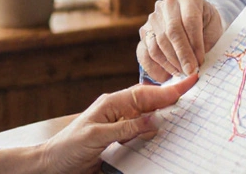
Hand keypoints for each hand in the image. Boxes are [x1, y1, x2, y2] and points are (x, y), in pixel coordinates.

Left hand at [30, 76, 196, 173]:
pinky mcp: (118, 141)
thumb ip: (124, 128)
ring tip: (185, 111)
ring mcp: (118, 126)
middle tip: (195, 93)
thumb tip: (152, 120)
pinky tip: (162, 132)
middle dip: (171, 97)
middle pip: (150, 102)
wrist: (50, 165)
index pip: (145, 94)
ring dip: (164, 114)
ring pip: (147, 117)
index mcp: (111, 104)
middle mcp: (117, 112)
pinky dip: (153, 131)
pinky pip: (140, 133)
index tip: (190, 81)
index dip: (169, 89)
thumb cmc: (67, 148)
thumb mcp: (95, 137)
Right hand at [137, 0, 223, 79]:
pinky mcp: (144, 32)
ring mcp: (153, 17)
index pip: (189, 20)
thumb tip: (194, 66)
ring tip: (181, 74)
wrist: (198, 22)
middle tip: (190, 72)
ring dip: (169, 62)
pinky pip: (144, 52)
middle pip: (171, 31)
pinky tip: (166, 77)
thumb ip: (205, 44)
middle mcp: (167, 4)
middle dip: (182, 55)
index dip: (194, 44)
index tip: (199, 62)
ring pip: (157, 42)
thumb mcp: (213, 29)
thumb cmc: (208, 27)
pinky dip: (154, 68)